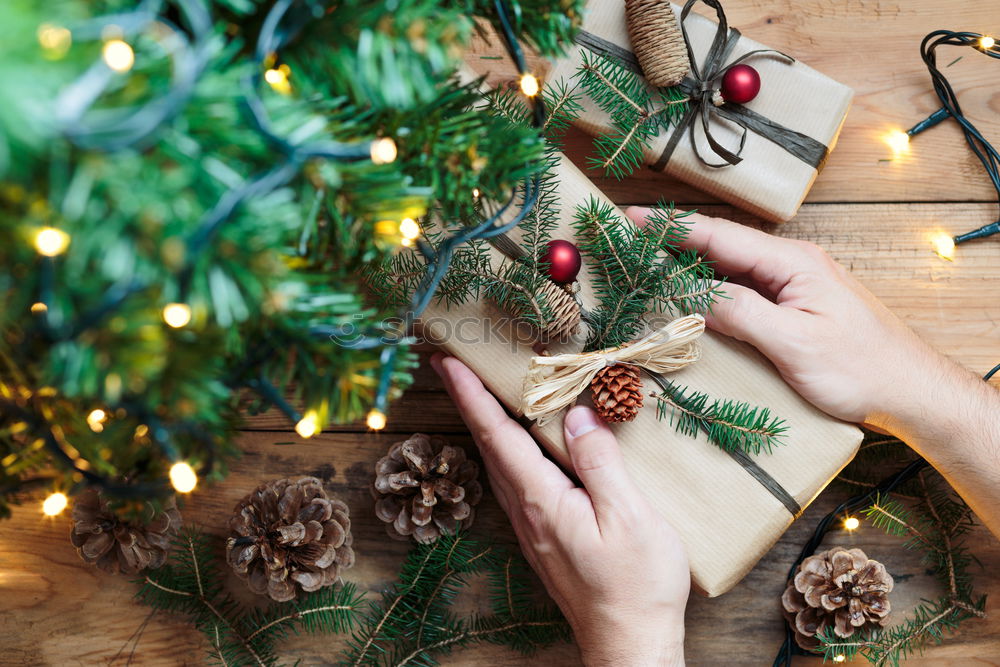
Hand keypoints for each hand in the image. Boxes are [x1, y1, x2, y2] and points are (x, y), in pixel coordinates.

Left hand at [431, 353, 688, 665]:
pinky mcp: (544, 538)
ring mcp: (532, 527)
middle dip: (465, 400)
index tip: (446, 361)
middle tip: (448, 364)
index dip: (470, 394)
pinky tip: (516, 444)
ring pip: (498, 463)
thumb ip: (600, 462)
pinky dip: (505, 449)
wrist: (629, 644)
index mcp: (542, 499)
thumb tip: (578, 415)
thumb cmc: (636, 585)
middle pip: (487, 444)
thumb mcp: (629, 517)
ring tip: (476, 392)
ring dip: (483, 424)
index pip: (497, 434)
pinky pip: (514, 480)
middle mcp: (527, 511)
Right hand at [625, 207, 978, 431]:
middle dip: (675, 240)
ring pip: (732, 267)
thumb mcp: (794, 343)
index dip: (673, 229)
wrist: (911, 392)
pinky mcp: (797, 306)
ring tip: (649, 261)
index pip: (721, 238)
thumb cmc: (861, 369)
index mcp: (793, 263)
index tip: (632, 219)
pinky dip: (713, 287)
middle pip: (723, 246)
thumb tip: (692, 296)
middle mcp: (794, 264)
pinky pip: (745, 288)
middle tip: (630, 238)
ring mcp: (796, 285)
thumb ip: (742, 313)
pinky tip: (694, 294)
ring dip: (692, 264)